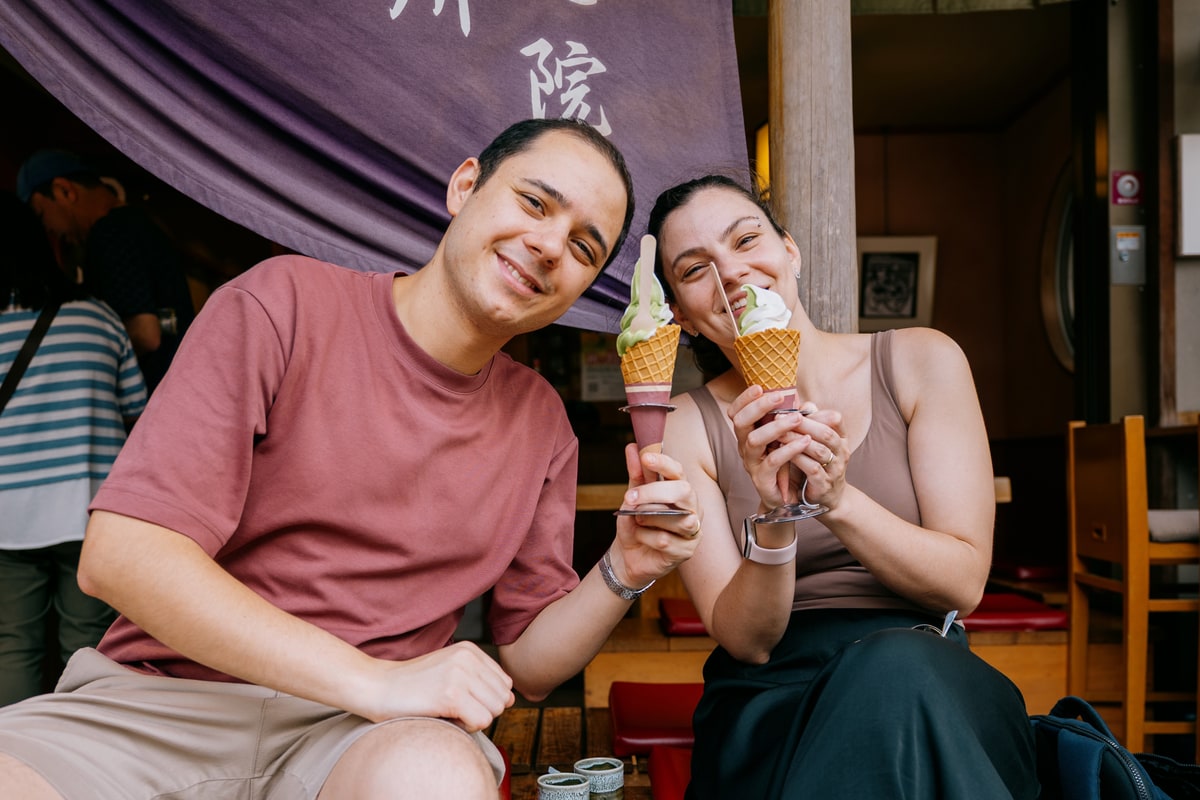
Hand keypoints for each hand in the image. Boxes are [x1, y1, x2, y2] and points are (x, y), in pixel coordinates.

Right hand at [356, 642, 514, 731]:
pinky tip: (446, 717)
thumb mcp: (451, 670)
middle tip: (455, 708)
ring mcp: (460, 675)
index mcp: (470, 649)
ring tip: (450, 711)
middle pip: (503, 698)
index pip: (504, 684)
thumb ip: (480, 680)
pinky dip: (467, 727)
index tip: (461, 699)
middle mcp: (468, 658)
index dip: (485, 700)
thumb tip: (511, 699)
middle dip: (483, 710)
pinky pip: (482, 721)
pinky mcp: (451, 694)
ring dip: (475, 719)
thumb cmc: (414, 685)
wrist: (378, 687)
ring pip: (495, 711)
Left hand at [611, 444, 701, 587]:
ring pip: (676, 518)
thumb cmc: (635, 523)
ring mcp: (693, 529)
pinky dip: (646, 537)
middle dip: (654, 492)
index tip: (645, 457)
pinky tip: (643, 538)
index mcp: (680, 490)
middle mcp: (692, 507)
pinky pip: (665, 540)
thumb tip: (631, 447)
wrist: (628, 554)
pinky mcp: (687, 550)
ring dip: (648, 519)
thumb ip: (635, 475)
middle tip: (629, 498)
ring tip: (638, 521)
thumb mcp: (632, 498)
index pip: (678, 471)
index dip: (664, 463)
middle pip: (683, 491)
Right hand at [729, 386, 811, 508]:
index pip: (736, 412)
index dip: (744, 398)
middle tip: (779, 397)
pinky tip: (804, 441)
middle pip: (740, 422)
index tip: (760, 387)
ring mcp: (751, 463)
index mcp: (748, 434)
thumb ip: (794, 421)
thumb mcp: (789, 438)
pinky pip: (772, 461)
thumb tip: (806, 403)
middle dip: (758, 406)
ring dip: (776, 426)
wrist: (789, 496)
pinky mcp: (762, 478)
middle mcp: (745, 447)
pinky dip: (789, 449)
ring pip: (754, 440)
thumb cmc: (788, 463)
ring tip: (797, 419)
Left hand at [785, 406, 847, 510]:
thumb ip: (810, 424)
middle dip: (803, 423)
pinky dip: (798, 459)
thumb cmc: (817, 464)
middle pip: (826, 432)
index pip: (835, 418)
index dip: (816, 412)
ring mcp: (834, 469)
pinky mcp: (824, 485)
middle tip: (780, 417)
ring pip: (819, 450)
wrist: (826, 499)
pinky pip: (812, 469)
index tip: (793, 408)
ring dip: (797, 440)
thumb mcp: (816, 443)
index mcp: (840, 439)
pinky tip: (784, 454)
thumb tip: (801, 401)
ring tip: (779, 434)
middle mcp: (841, 452)